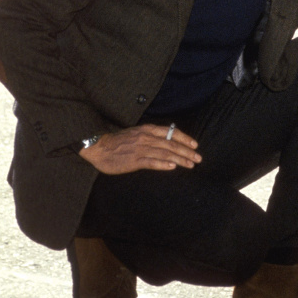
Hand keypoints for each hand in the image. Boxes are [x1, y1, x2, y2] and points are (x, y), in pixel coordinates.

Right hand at [79, 123, 201, 174]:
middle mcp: (146, 138)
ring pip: (165, 153)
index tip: (195, 145)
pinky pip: (151, 162)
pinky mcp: (134, 161)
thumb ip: (150, 137)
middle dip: (187, 151)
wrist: (99, 147)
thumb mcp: (136, 134)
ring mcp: (140, 149)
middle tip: (198, 158)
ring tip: (191, 164)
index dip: (184, 138)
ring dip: (180, 159)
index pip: (171, 132)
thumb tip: (166, 141)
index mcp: (147, 130)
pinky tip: (172, 167)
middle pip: (171, 144)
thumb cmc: (117, 142)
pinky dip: (163, 164)